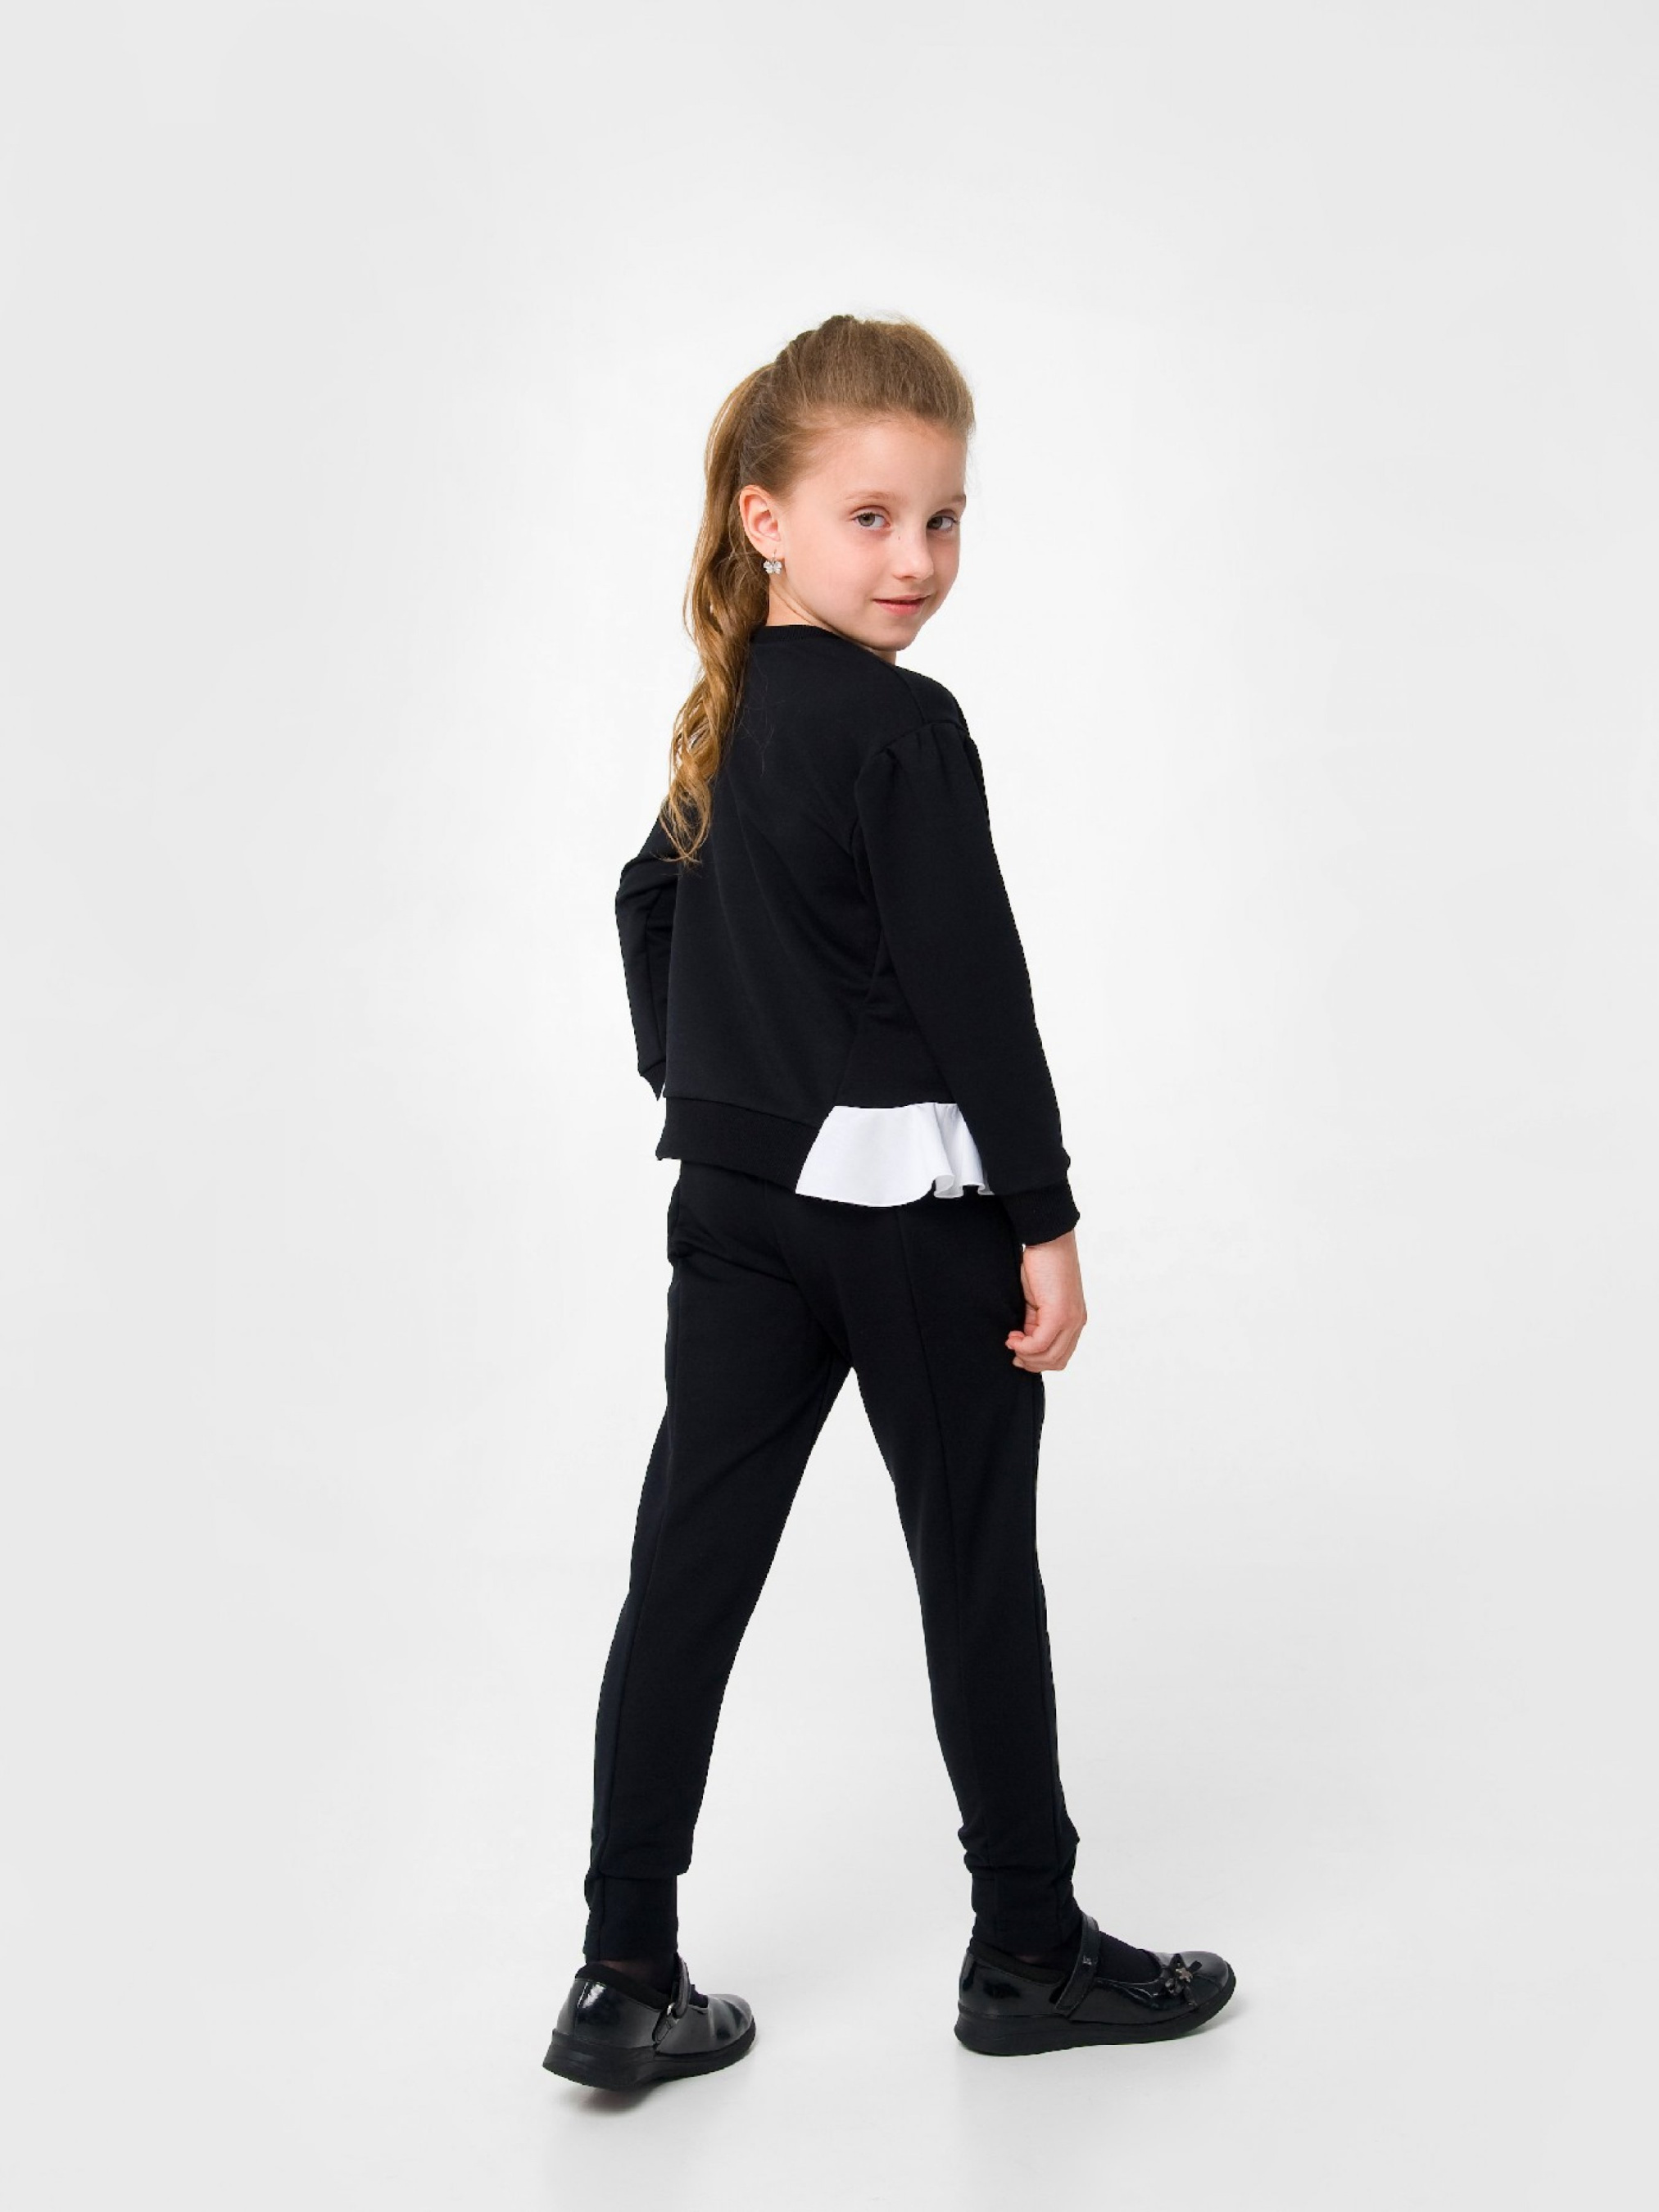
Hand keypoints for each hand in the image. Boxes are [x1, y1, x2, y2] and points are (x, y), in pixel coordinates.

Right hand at [1005, 1229, 1086, 1371]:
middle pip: (1056, 1361)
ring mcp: (1070, 1320)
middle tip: (1012, 1350)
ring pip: (1049, 1356)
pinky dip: (1024, 1346)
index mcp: (1074, 1321)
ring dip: (1026, 1355)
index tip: (1017, 1352)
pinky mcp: (1059, 1314)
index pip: (1060, 1356)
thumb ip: (1035, 1322)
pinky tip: (1012, 1336)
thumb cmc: (1042, 1265)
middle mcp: (1076, 1323)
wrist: (1049, 1241)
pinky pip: (1041, 1343)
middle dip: (1031, 1362)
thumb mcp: (1037, 1302)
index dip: (1037, 1361)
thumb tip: (1023, 1342)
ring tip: (1011, 1340)